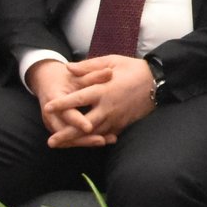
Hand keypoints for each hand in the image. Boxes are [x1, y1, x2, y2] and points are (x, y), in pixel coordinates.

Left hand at [40, 56, 156, 146]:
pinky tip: (84, 143)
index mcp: (104, 90)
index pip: (79, 99)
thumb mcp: (112, 61)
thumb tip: (68, 68)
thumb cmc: (134, 69)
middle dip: (67, 134)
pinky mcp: (123, 124)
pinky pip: (107, 135)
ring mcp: (117, 118)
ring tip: (62, 145)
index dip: (62, 104)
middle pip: (84, 125)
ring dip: (78, 141)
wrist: (159, 82)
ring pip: (94, 134)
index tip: (48, 107)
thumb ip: (88, 66)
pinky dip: (95, 140)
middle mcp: (109, 107)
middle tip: (51, 142)